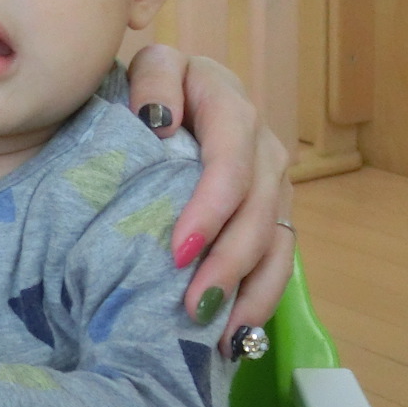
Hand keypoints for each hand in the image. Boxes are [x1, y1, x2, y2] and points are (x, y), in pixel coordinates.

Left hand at [124, 44, 294, 354]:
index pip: (232, 154)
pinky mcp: (268, 211)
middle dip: (230, 260)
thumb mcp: (135, 70)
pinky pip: (277, 258)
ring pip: (276, 237)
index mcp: (222, 97)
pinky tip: (234, 336)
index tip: (178, 251)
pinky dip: (258, 298)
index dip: (213, 205)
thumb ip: (150, 83)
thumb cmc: (130, 87)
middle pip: (259, 205)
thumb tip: (161, 121)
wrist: (137, 96)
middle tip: (195, 305)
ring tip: (219, 335)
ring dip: (250, 289)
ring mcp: (269, 177)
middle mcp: (257, 138)